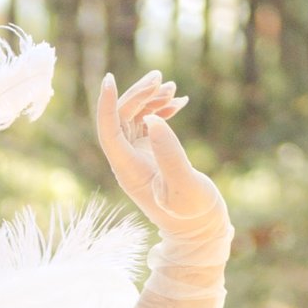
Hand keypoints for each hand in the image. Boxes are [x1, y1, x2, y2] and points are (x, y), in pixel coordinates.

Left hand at [96, 69, 230, 261]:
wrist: (200, 228)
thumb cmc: (194, 213)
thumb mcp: (184, 185)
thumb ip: (170, 154)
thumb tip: (153, 120)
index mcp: (129, 171)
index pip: (108, 132)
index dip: (106, 106)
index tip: (110, 79)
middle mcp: (128, 163)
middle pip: (121, 119)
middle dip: (138, 95)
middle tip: (160, 79)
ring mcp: (139, 158)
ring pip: (134, 118)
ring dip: (150, 99)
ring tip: (172, 88)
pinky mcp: (152, 155)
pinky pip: (148, 124)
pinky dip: (162, 109)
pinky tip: (179, 101)